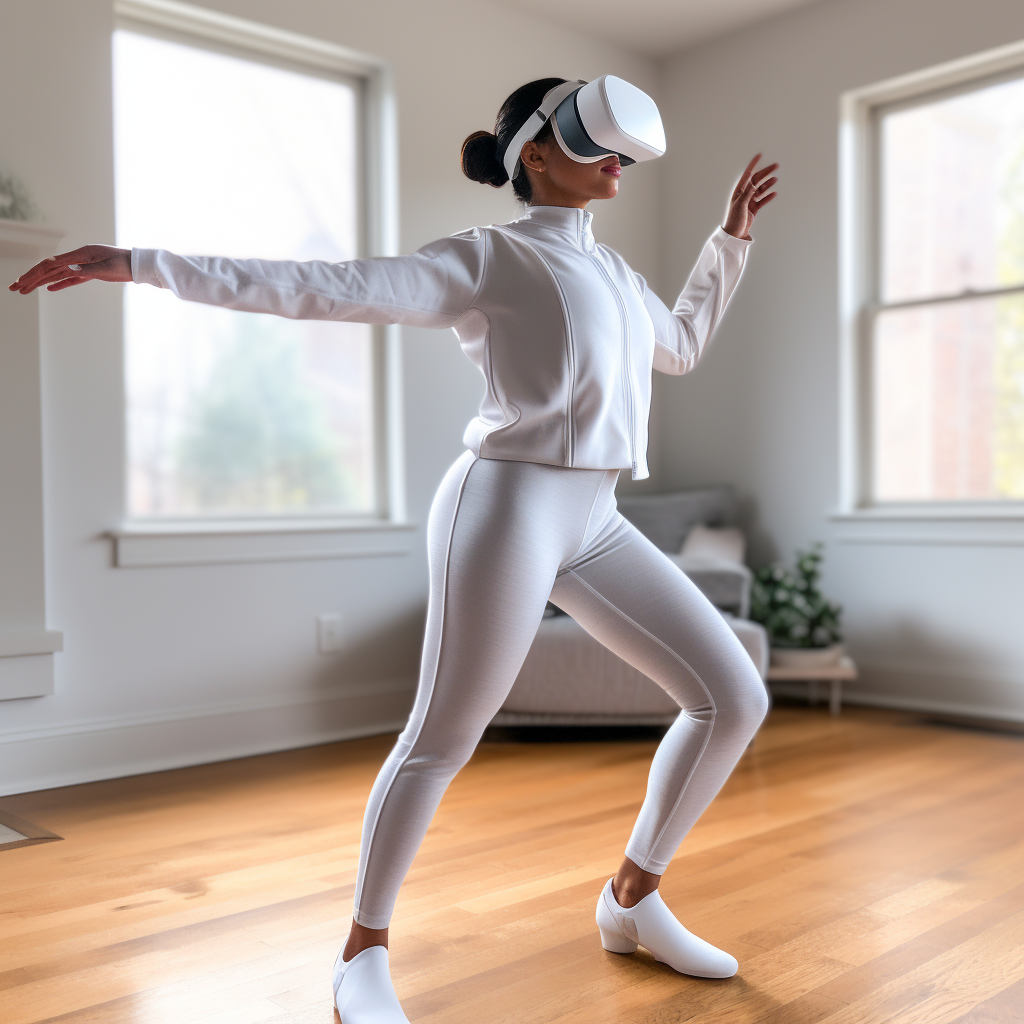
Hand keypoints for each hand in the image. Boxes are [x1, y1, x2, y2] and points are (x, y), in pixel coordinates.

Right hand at [8, 244, 132, 293]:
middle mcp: (77, 259)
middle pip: (48, 269)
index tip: (21, 282)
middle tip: (14, 288)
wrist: (138, 264)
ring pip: (56, 274)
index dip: (34, 274)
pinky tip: (48, 288)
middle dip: (30, 278)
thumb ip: (87, 269)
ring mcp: (82, 265)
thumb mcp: (106, 268)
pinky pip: (70, 279)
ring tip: (25, 289)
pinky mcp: (89, 273)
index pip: (50, 265)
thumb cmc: (124, 264)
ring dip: (40, 282)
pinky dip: (59, 283)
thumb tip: (69, 268)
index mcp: (79, 255)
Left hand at [722, 154, 777, 239]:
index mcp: (739, 191)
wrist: (734, 234)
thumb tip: (754, 181)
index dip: (753, 164)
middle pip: (757, 180)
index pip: (747, 174)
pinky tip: (774, 193)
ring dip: (768, 184)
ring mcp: (749, 201)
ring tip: (775, 179)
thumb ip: (748, 193)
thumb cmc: (734, 219)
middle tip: (776, 166)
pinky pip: (762, 200)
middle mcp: (744, 194)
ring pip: (761, 190)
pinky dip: (768, 197)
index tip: (760, 155)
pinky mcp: (753, 208)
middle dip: (766, 172)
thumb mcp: (740, 204)